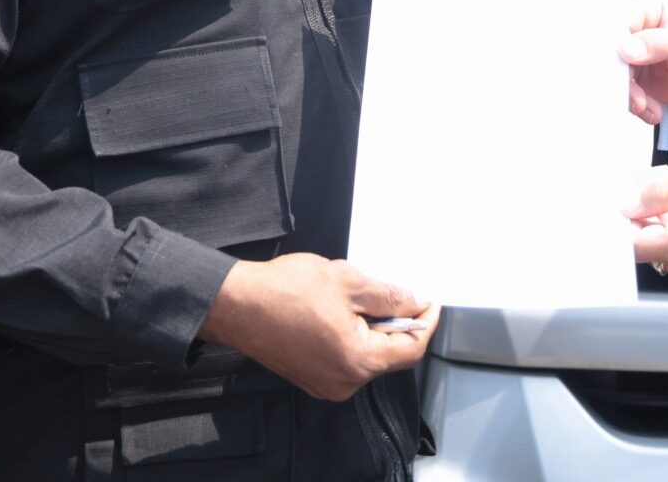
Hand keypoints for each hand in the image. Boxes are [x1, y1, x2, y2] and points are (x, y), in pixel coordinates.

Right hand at [199, 254, 439, 401]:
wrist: (236, 304)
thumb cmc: (285, 291)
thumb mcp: (349, 282)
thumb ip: (389, 297)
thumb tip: (414, 304)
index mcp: (358, 362)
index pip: (410, 349)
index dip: (426, 323)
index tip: (431, 302)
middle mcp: (344, 382)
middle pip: (389, 354)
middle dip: (398, 322)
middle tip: (396, 292)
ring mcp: (325, 384)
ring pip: (367, 356)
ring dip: (374, 328)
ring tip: (360, 296)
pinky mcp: (311, 377)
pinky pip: (346, 359)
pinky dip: (354, 336)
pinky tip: (343, 310)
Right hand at [621, 0, 667, 124]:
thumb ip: (660, 43)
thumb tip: (627, 49)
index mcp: (649, 6)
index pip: (621, 18)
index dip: (617, 41)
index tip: (623, 61)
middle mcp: (636, 28)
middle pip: (612, 49)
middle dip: (622, 76)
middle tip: (635, 95)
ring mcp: (632, 53)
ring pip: (615, 73)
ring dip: (629, 95)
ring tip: (647, 106)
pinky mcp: (633, 76)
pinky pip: (624, 91)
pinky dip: (636, 105)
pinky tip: (653, 110)